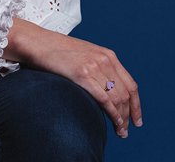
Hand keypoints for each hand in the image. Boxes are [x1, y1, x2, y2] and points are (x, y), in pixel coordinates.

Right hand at [5, 18, 141, 137]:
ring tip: (121, 131)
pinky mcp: (83, 75)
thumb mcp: (84, 56)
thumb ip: (97, 68)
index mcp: (108, 55)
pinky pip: (105, 99)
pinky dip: (113, 114)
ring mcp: (94, 67)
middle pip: (126, 93)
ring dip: (122, 117)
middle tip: (127, 129)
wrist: (38, 42)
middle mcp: (105, 60)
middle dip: (130, 114)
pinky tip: (115, 122)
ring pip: (117, 98)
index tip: (136, 118)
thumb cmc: (56, 51)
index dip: (136, 104)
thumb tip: (103, 89)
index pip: (130, 84)